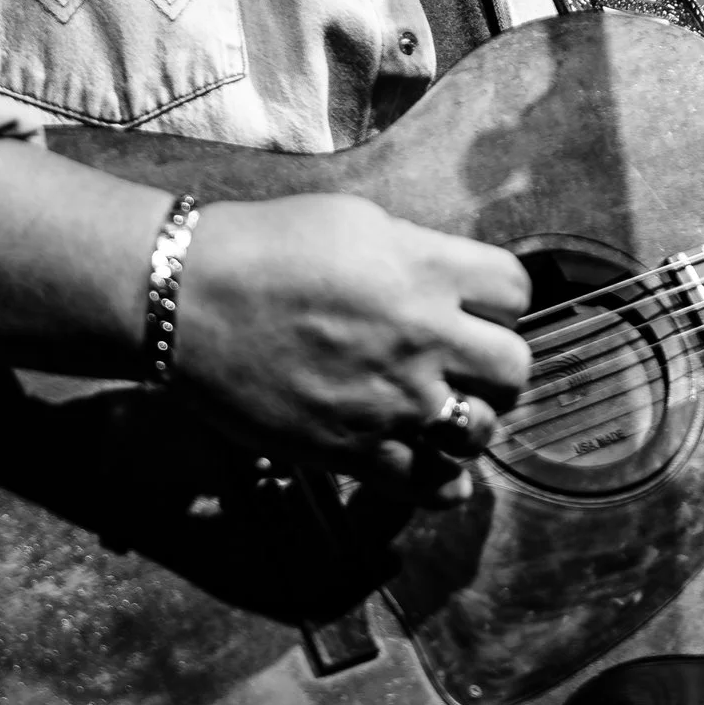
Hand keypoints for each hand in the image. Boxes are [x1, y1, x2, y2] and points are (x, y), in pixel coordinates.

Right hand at [166, 194, 530, 505]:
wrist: (187, 299)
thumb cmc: (263, 246)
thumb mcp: (357, 220)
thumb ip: (418, 252)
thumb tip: (448, 278)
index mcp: (426, 271)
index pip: (516, 291)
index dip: (502, 298)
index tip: (482, 304)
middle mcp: (422, 338)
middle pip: (514, 367)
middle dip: (499, 363)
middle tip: (472, 360)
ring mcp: (390, 400)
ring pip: (480, 430)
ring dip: (472, 419)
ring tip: (448, 408)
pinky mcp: (353, 449)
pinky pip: (427, 483)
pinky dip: (441, 480)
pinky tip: (439, 469)